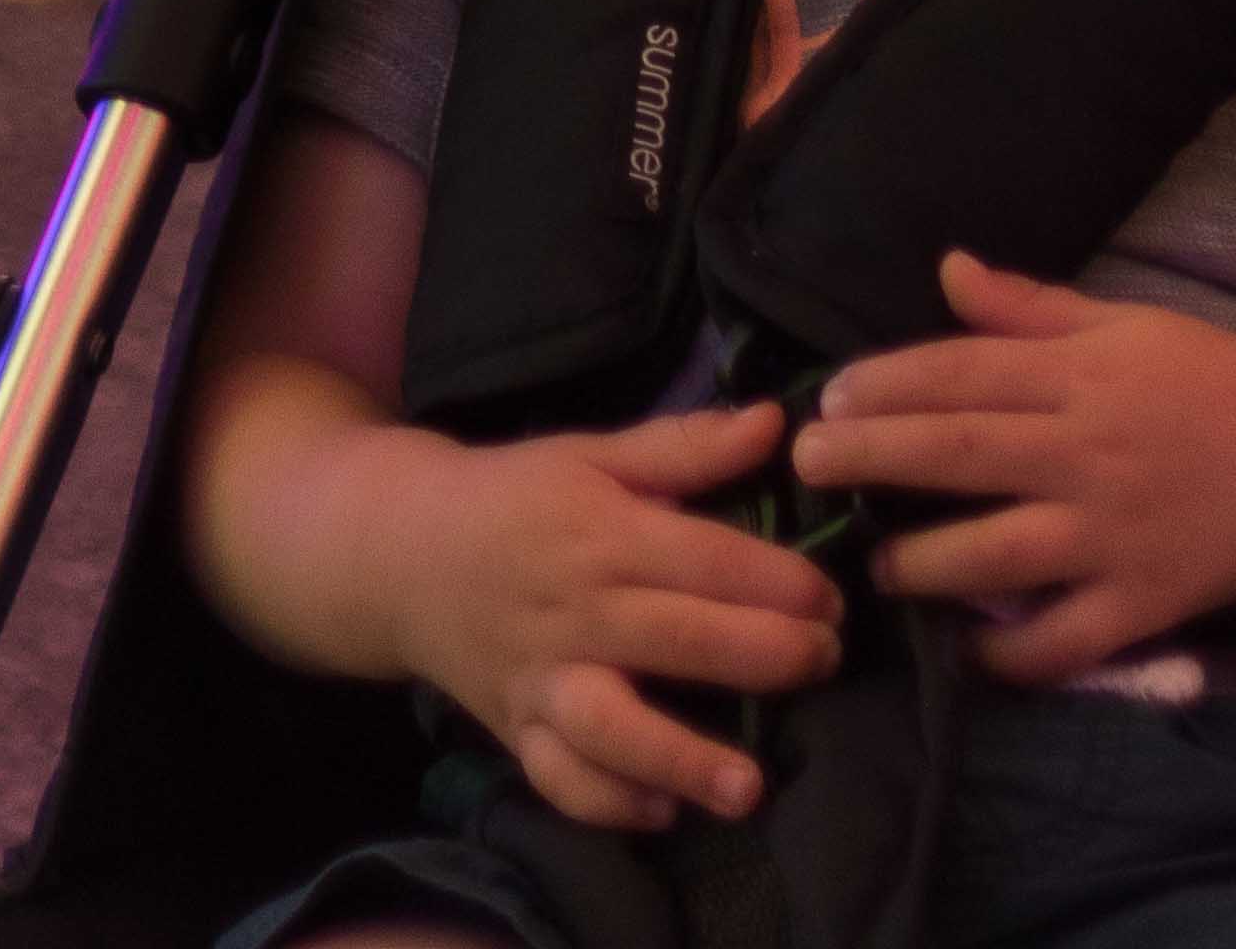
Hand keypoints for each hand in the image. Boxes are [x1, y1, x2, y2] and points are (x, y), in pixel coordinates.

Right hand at [390, 396, 843, 829]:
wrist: (402, 551)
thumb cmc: (516, 496)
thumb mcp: (592, 454)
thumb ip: (684, 445)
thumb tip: (773, 423)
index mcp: (600, 531)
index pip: (702, 558)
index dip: (776, 579)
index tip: (833, 597)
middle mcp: (574, 610)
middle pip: (675, 638)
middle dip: (762, 655)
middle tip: (826, 661)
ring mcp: (542, 678)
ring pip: (611, 727)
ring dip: (681, 757)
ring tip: (750, 787)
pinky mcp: (517, 731)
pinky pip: (560, 779)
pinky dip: (607, 802)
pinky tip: (662, 812)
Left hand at [808, 252, 1235, 688]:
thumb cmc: (1211, 380)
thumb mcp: (1123, 323)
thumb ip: (1029, 309)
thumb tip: (947, 268)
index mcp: (1079, 376)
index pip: (962, 373)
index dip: (888, 384)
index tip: (826, 399)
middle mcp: (1086, 452)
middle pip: (962, 452)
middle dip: (875, 458)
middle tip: (805, 468)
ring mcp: (1114, 533)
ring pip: (1001, 551)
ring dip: (927, 561)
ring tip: (875, 568)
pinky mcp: (1146, 602)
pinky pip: (1070, 639)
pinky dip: (1017, 654)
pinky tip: (970, 655)